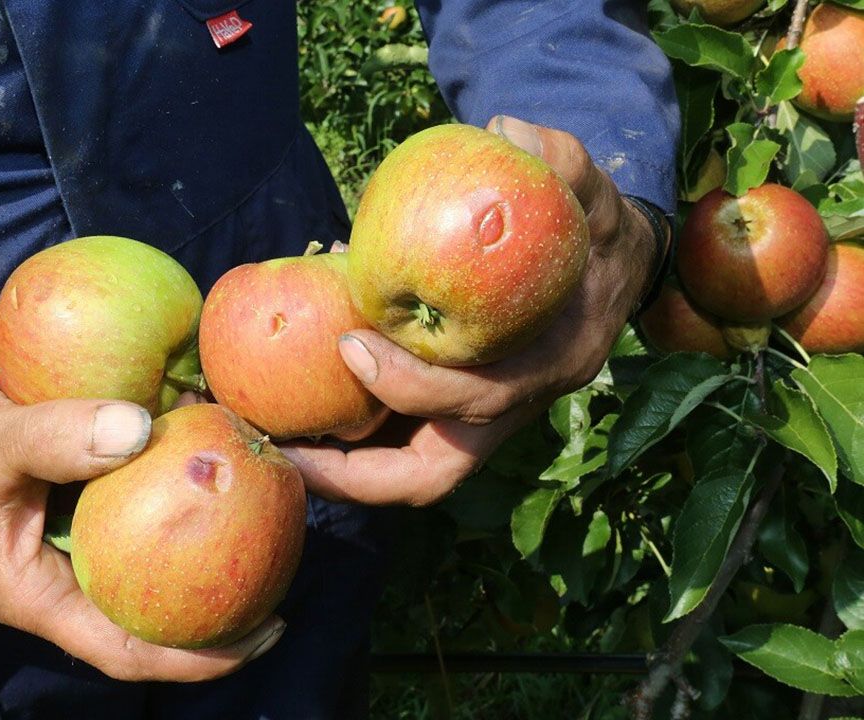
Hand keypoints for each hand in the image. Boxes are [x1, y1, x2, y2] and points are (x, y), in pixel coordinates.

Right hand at [0, 372, 284, 680]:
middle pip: (144, 618)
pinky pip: (126, 523)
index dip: (196, 656)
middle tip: (280, 584)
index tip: (265, 634)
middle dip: (212, 613)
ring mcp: (61, 550)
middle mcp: (55, 582)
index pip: (125, 649)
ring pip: (138, 570)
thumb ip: (56, 437)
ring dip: (193, 558)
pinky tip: (204, 477)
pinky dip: (165, 509)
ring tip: (259, 536)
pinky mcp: (66, 513)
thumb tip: (140, 429)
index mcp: (34, 595)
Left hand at [282, 116, 659, 505]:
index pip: (478, 398)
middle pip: (434, 474)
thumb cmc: (595, 232)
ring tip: (274, 440)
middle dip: (357, 475)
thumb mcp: (592, 191)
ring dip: (344, 469)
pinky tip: (303, 403)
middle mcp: (515, 407)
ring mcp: (486, 417)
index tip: (350, 343)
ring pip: (413, 472)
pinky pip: (403, 441)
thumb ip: (562, 161)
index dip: (410, 382)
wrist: (616, 273)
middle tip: (282, 449)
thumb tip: (503, 131)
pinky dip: (354, 434)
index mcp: (552, 363)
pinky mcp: (460, 407)